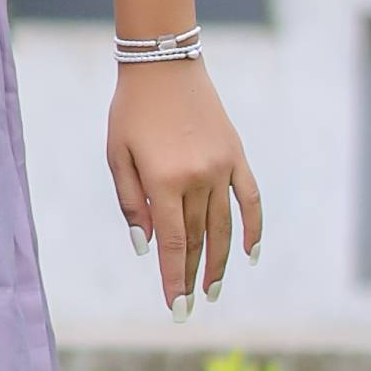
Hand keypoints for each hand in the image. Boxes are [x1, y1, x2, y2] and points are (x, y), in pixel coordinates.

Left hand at [107, 58, 261, 315]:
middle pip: (199, 239)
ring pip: (224, 226)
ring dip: (220, 261)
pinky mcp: (236, 155)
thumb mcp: (117, 156)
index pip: (175, 244)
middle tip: (190, 306)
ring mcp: (222, 167)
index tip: (176, 307)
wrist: (163, 64)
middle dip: (193, 277)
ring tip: (214, 290)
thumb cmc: (131, 111)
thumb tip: (149, 247)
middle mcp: (198, 177)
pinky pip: (250, 199)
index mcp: (165, 180)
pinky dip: (253, 228)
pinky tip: (250, 253)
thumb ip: (132, 203)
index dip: (174, 278)